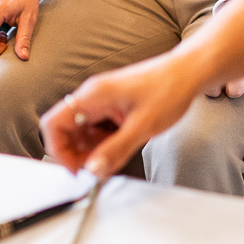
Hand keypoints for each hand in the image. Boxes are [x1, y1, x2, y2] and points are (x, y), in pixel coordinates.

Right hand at [41, 51, 205, 178]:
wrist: (189, 72)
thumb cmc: (169, 89)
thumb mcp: (142, 126)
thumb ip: (114, 150)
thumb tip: (92, 170)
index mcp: (93, 95)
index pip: (54, 123)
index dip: (58, 150)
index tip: (76, 169)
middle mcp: (93, 95)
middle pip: (65, 129)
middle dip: (76, 153)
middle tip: (96, 168)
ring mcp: (102, 99)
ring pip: (81, 130)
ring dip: (90, 149)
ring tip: (112, 157)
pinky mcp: (112, 104)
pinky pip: (96, 127)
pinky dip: (102, 141)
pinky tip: (119, 146)